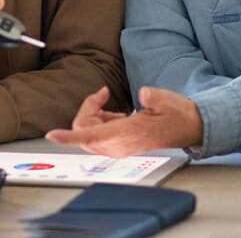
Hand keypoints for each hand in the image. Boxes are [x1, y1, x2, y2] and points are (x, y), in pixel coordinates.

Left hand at [45, 86, 203, 157]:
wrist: (188, 128)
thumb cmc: (177, 115)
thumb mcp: (167, 101)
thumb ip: (154, 97)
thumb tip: (143, 94)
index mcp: (127, 134)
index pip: (89, 136)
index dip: (68, 136)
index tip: (51, 134)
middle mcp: (119, 144)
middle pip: (83, 130)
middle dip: (86, 110)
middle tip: (101, 94)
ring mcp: (118, 146)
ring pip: (88, 132)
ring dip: (92, 115)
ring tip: (108, 102)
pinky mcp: (120, 144)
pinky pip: (97, 134)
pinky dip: (98, 119)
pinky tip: (113, 112)